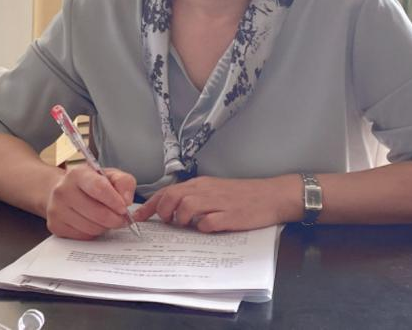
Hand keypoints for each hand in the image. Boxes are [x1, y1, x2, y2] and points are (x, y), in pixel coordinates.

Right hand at [45, 166, 136, 239]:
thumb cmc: (90, 184)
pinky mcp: (56, 226)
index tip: (125, 208)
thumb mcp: (109, 175)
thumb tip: (126, 200)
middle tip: (122, 218)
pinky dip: (93, 233)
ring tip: (106, 218)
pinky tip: (93, 222)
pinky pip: (83, 236)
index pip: (99, 188)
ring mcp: (57, 209)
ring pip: (92, 228)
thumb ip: (124, 183)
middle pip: (97, 212)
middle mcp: (63, 190)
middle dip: (115, 218)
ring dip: (105, 227)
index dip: (115, 201)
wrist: (65, 191)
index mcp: (77, 174)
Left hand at [134, 176, 292, 232]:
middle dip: (163, 212)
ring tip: (188, 226)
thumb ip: (195, 197)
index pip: (168, 191)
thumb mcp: (215, 190)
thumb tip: (172, 209)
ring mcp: (217, 203)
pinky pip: (208, 223)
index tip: (139, 216)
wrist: (272, 195)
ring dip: (181, 220)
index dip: (151, 205)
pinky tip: (209, 228)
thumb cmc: (244, 195)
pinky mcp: (230, 216)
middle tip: (168, 222)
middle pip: (172, 197)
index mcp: (200, 184)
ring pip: (186, 208)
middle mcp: (206, 190)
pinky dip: (203, 228)